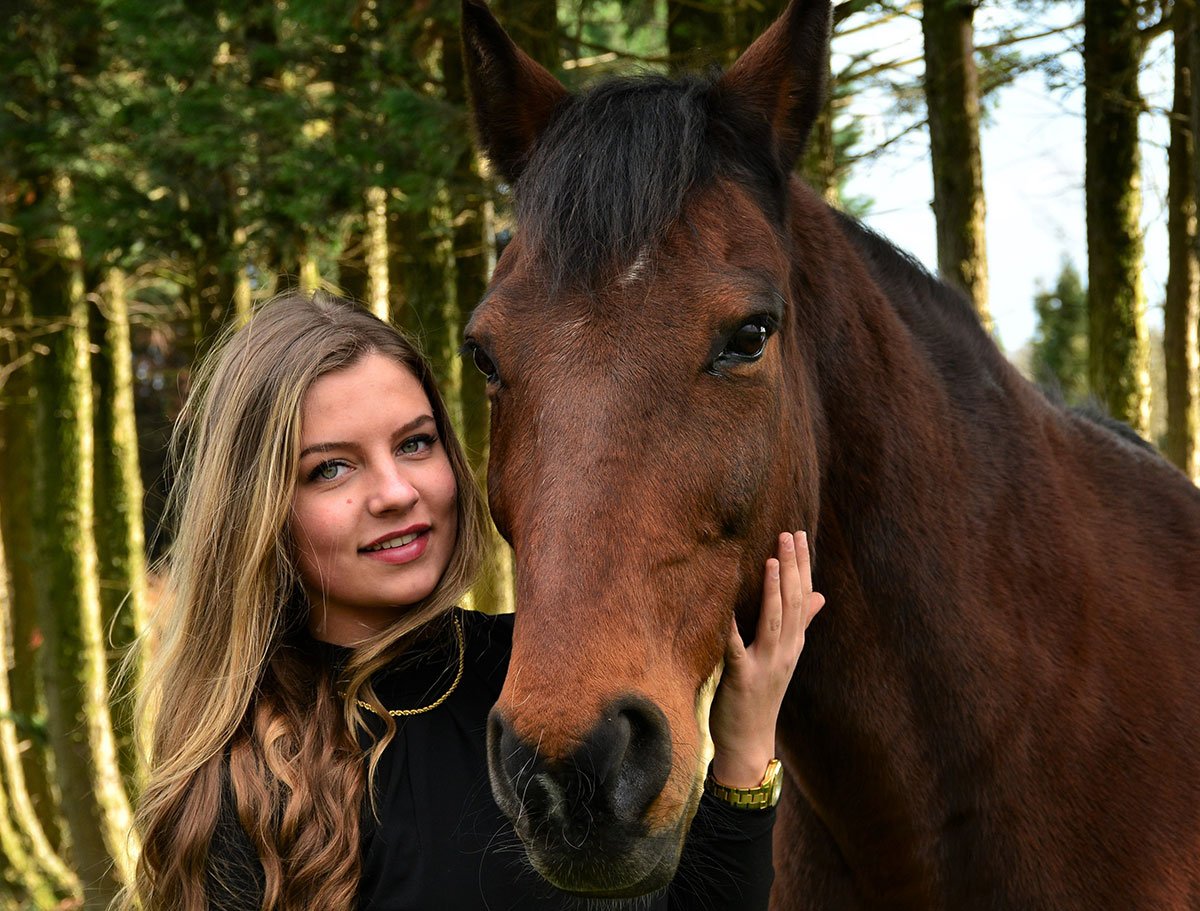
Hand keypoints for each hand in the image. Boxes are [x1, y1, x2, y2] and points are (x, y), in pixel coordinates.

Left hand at [708, 531, 824, 787]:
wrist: (750, 741)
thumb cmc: (762, 695)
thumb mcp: (785, 657)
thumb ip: (800, 625)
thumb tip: (819, 595)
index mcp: (793, 643)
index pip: (803, 596)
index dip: (802, 565)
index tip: (800, 535)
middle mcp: (785, 651)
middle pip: (792, 603)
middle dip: (792, 568)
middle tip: (789, 535)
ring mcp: (766, 665)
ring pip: (774, 621)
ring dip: (773, 590)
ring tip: (771, 561)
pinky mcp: (742, 679)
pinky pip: (738, 650)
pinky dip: (733, 630)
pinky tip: (727, 610)